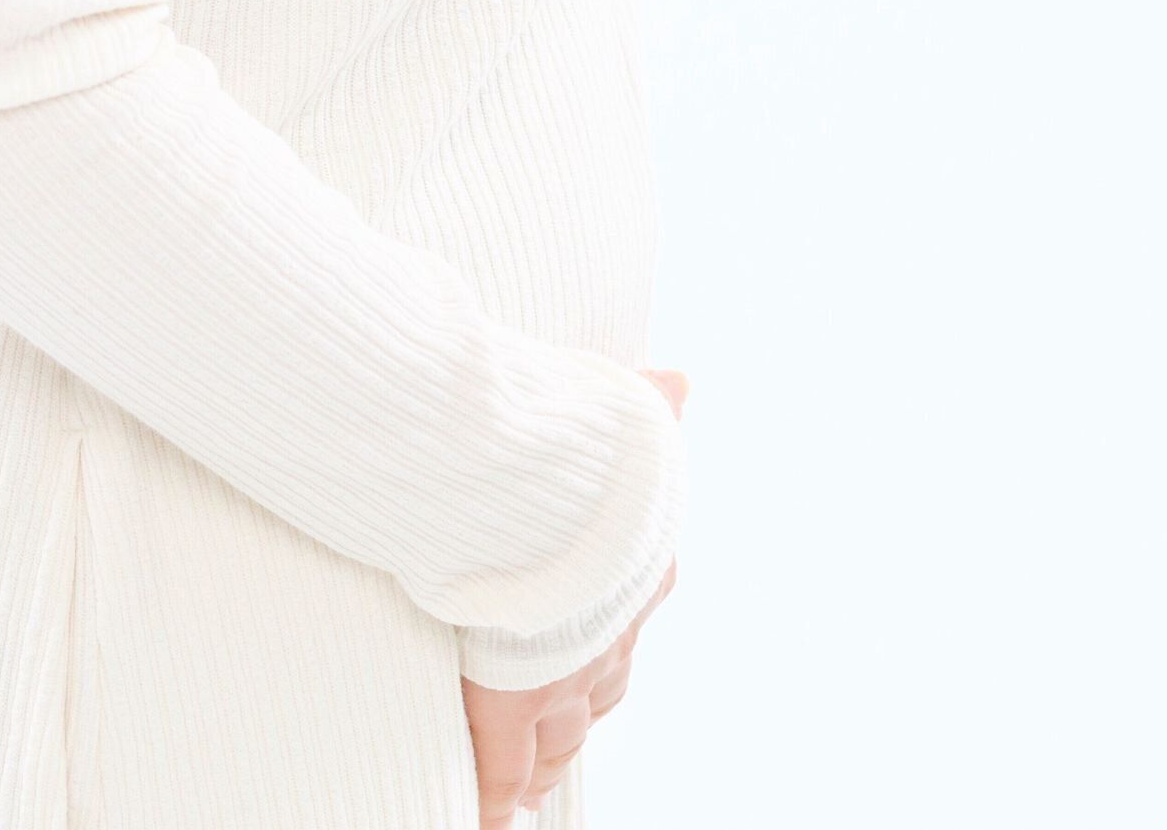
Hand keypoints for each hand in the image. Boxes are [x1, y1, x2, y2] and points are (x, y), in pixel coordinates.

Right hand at [459, 365, 684, 825]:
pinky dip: (492, 798)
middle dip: (573, 718)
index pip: (621, 628)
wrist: (542, 503)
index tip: (589, 669)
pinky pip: (499, 770)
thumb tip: (679, 380)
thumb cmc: (580, 460)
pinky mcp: (509, 707)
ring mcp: (561, 681)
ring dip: (543, 761)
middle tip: (557, 744)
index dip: (602, 651)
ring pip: (558, 737)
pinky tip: (487, 816)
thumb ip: (646, 411)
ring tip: (529, 785)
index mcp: (631, 577)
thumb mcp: (625, 429)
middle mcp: (608, 638)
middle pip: (594, 696)